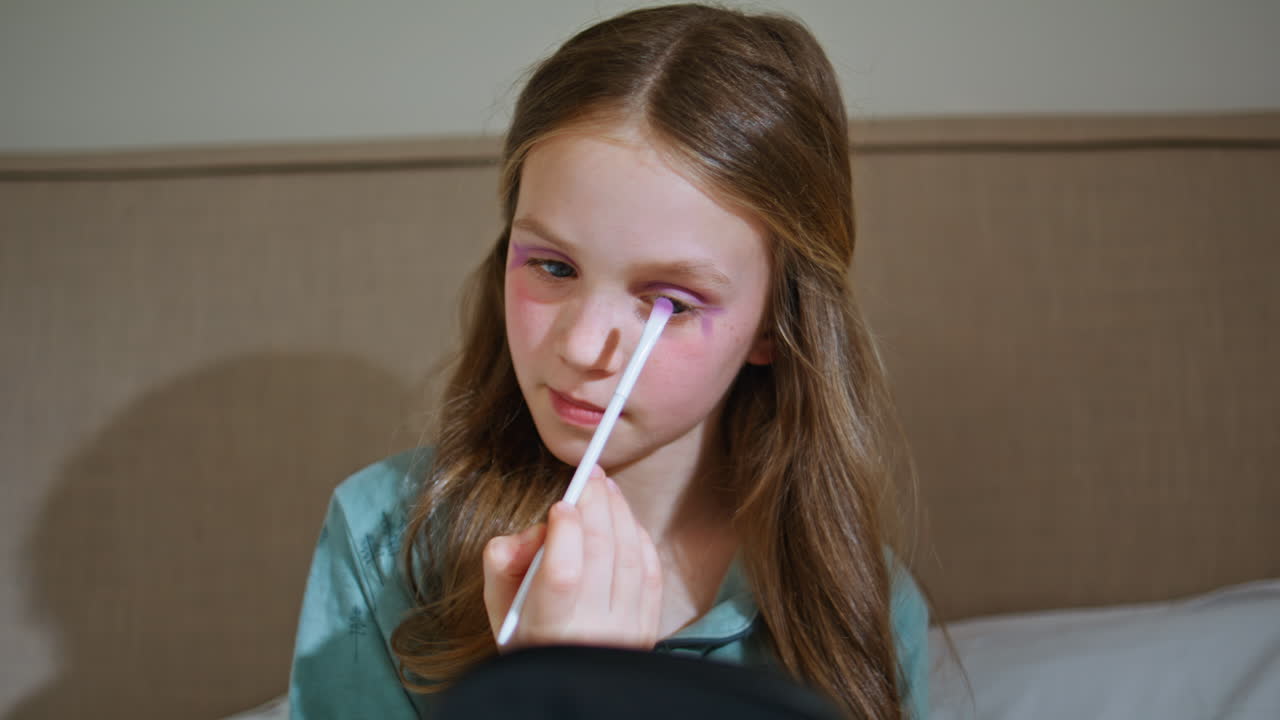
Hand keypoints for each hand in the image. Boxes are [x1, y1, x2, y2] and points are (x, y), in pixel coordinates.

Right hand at [482, 465, 662, 650]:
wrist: (567, 684)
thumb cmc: (527, 638)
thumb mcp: (499, 607)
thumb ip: (503, 564)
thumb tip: (533, 532)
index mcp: (547, 632)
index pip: (563, 573)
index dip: (565, 532)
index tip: (560, 504)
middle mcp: (593, 634)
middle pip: (602, 554)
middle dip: (596, 505)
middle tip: (590, 475)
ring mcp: (626, 631)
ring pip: (630, 557)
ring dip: (619, 513)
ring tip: (606, 486)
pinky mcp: (647, 627)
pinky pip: (650, 571)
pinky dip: (638, 537)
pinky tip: (624, 517)